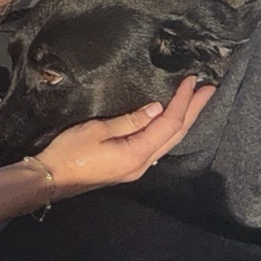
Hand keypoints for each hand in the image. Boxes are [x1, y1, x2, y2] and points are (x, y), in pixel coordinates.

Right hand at [34, 76, 213, 199]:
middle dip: (193, 111)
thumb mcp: (97, 130)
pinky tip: (172, 122)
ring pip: (169, 142)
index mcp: (137, 153)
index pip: (168, 124)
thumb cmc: (69, 152)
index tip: (192, 81)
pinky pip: (158, 146)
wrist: (51, 178)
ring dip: (184, 120)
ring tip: (196, 103)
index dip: (183, 101)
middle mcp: (143, 163)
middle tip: (209, 90)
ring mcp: (137, 167)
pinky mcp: (129, 167)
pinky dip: (170, 130)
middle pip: (175, 134)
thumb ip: (130, 120)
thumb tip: (157, 108)